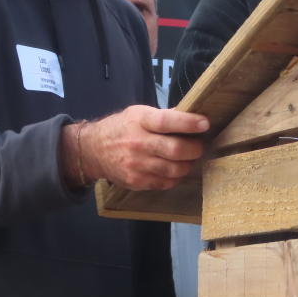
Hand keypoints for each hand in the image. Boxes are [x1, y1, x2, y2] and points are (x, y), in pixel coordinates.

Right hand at [64, 106, 208, 190]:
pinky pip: (167, 183)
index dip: (189, 123)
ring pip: (175, 170)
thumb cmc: (121, 128)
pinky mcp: (137, 182)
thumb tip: (191, 115)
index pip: (167, 121)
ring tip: (188, 158)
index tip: (205, 123)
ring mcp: (137, 165)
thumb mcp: (138, 113)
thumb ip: (164, 116)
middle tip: (199, 145)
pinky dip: (176, 176)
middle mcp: (138, 143)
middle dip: (195, 148)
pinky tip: (175, 169)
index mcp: (140, 121)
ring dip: (188, 164)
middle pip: (176, 150)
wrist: (93, 150)